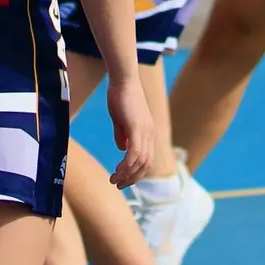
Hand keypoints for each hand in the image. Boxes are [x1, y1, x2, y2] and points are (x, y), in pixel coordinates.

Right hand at [105, 71, 153, 187]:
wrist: (123, 79)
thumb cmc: (120, 96)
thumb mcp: (121, 119)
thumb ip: (123, 135)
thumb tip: (122, 149)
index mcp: (148, 133)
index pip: (147, 160)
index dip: (136, 173)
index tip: (124, 180)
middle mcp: (150, 134)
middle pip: (145, 165)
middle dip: (132, 178)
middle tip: (118, 185)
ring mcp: (145, 131)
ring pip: (140, 162)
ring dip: (127, 175)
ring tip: (114, 180)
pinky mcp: (137, 128)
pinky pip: (134, 153)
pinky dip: (126, 166)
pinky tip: (117, 171)